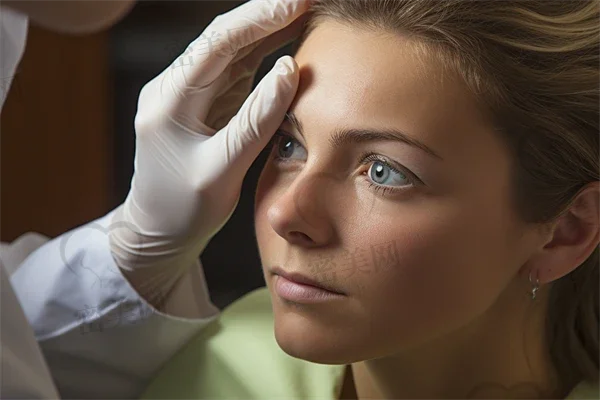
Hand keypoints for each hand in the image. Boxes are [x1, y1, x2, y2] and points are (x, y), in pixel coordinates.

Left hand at [109, 0, 308, 303]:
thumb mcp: (221, 173)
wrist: (157, 230)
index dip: (259, 19)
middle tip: (308, 1)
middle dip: (265, 15)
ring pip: (230, 50)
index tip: (298, 3)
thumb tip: (288, 71)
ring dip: (266, 30)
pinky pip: (234, 69)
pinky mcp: (202, 103)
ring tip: (304, 13)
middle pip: (222, 38)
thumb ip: (255, 122)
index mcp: (169, 102)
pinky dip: (262, 53)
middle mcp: (173, 89)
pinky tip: (286, 42)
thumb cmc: (183, 210)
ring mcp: (187, 94)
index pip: (217, 45)